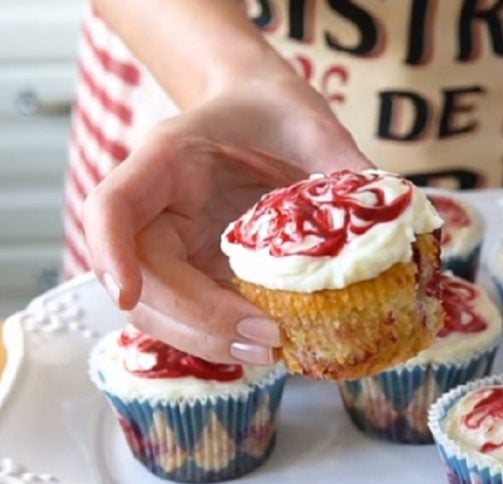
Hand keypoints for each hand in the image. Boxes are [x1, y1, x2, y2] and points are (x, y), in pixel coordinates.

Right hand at [84, 74, 371, 364]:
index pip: (113, 206)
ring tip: (273, 351)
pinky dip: (224, 337)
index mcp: (166, 160)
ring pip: (159, 310)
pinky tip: (273, 344)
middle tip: (263, 340)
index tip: (125, 294)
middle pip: (139, 279)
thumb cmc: (276, 112)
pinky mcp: (195, 273)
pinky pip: (194, 315)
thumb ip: (344, 167)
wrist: (261, 115)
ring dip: (207, 341)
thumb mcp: (312, 125)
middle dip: (193, 321)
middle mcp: (157, 210)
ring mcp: (171, 246)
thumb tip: (393, 228)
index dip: (109, 252)